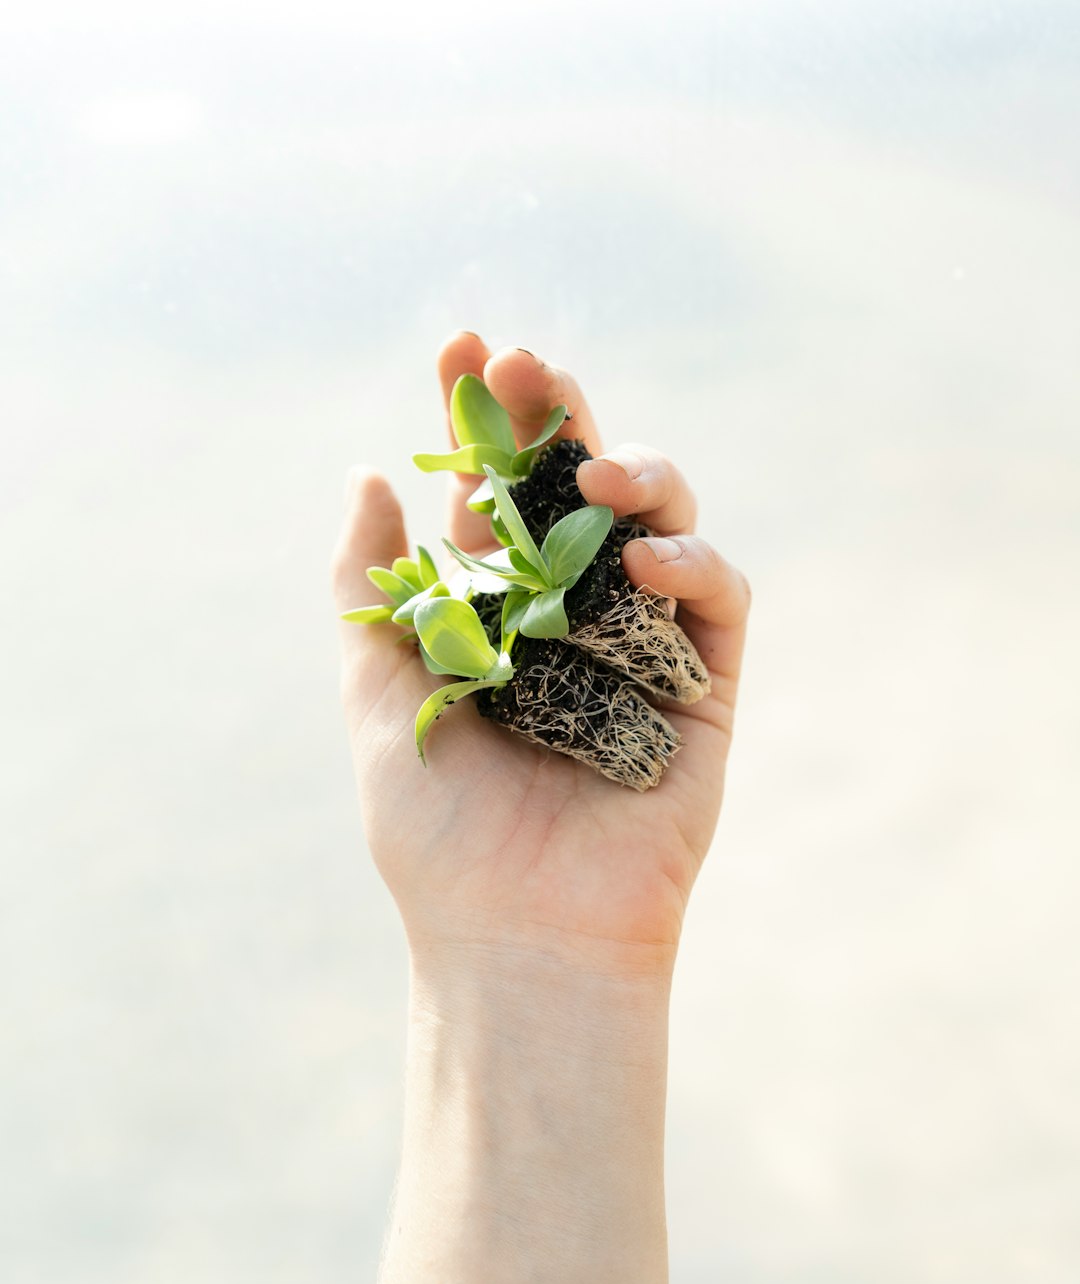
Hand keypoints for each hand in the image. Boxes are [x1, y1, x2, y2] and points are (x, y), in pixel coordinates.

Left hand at [331, 332, 749, 979]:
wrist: (515, 934)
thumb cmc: (438, 829)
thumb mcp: (381, 691)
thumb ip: (372, 586)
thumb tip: (365, 472)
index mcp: (499, 603)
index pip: (495, 487)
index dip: (483, 416)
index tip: (463, 349)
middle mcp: (575, 608)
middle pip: (581, 484)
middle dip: (559, 417)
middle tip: (531, 366)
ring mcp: (646, 640)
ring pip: (662, 521)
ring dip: (638, 473)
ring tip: (599, 467)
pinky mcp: (708, 683)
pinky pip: (718, 598)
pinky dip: (692, 563)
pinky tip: (646, 559)